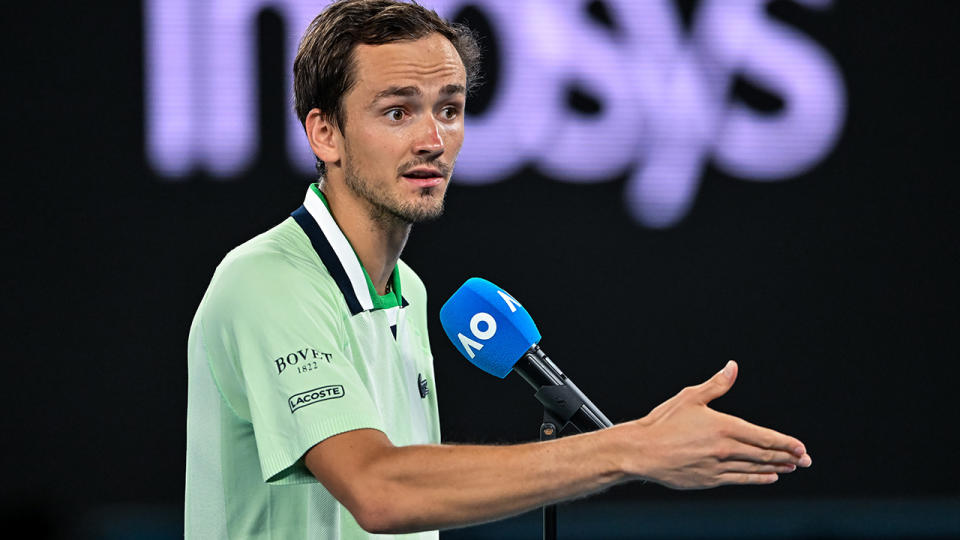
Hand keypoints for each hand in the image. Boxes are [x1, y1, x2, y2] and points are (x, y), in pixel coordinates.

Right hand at [621, 360, 811, 488]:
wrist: (642, 451)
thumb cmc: (663, 423)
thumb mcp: (690, 397)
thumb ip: (717, 384)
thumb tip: (732, 367)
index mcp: (723, 426)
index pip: (763, 437)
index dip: (785, 442)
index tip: (801, 447)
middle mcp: (725, 448)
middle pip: (764, 454)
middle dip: (788, 457)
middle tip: (805, 460)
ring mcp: (718, 466)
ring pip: (755, 467)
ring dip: (776, 467)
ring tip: (791, 467)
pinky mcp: (710, 480)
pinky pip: (740, 480)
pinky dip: (757, 478)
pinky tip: (769, 476)